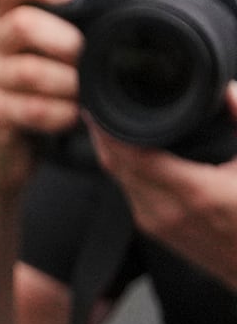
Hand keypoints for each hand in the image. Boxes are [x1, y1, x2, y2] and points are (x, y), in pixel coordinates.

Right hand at [0, 0, 82, 195]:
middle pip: (23, 23)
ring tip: (85, 94)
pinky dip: (59, 114)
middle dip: (67, 42)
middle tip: (88, 60)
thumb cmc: (40, 98)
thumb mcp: (54, 58)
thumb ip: (75, 30)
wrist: (5, 152)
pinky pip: (29, 108)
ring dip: (69, 83)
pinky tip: (72, 117)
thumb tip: (134, 8)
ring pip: (29, 70)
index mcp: (7, 20)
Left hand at [91, 84, 236, 290]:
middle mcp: (168, 211)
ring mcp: (159, 225)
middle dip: (104, 138)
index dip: (111, 132)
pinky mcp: (157, 232)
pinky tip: (125, 156)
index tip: (101, 109)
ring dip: (110, 155)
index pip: (134, 157)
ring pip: (120, 182)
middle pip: (118, 168)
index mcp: (194, 192)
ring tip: (107, 127)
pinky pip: (129, 196)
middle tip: (99, 110)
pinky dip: (123, 173)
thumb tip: (228, 91)